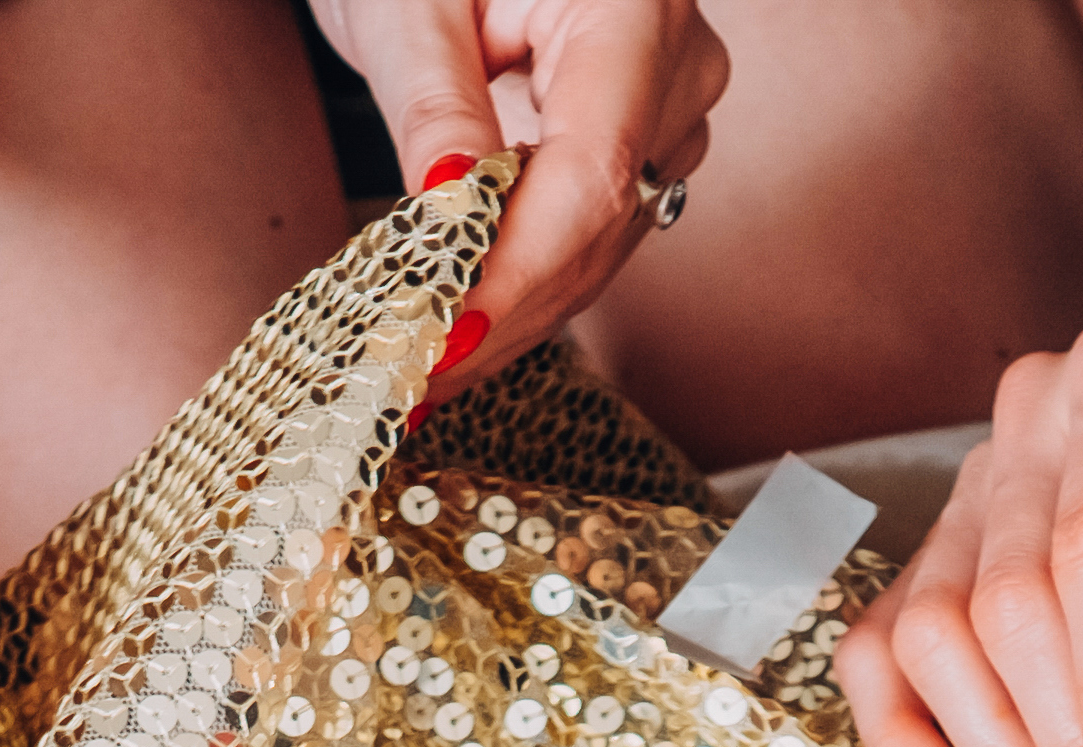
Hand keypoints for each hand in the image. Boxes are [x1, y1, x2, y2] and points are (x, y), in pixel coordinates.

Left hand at [319, 0, 728, 386]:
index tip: (445, 339)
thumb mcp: (407, 2)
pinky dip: (520, 278)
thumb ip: (434, 109)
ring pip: (599, 244)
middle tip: (404, 373)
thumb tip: (445, 222)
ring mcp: (672, 108)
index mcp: (634, 9)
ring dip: (510, 309)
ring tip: (415, 359)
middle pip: (601, 225)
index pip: (592, 176)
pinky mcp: (643, 139)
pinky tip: (455, 319)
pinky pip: (590, 229)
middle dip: (503, 312)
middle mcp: (678, 66)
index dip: (518, 274)